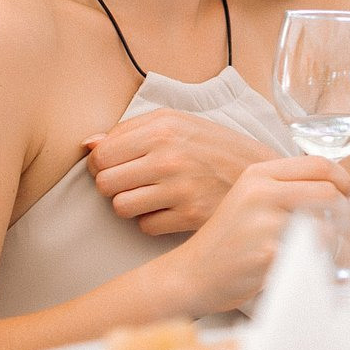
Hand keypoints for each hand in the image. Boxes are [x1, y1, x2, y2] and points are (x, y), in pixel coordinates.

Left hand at [86, 109, 279, 235]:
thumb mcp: (177, 123)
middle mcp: (168, 156)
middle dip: (113, 185)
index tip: (115, 167)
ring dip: (131, 205)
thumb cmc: (212, 146)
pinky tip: (170, 209)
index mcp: (161, 128)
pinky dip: (153, 221)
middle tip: (132, 183)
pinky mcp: (189, 216)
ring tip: (150, 196)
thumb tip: (88, 144)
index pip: (101, 155)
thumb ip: (130, 130)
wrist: (261, 171)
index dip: (101, 164)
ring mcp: (179, 188)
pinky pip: (145, 226)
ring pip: (120, 207)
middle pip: (105, 183)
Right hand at [167, 155, 349, 315]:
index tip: (344, 194)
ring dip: (330, 243)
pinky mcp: (269, 254)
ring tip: (313, 250)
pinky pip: (314, 255)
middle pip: (330, 193)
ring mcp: (264, 224)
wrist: (194, 273)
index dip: (342, 180)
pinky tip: (300, 264)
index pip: (319, 164)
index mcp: (259, 174)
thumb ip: (286, 187)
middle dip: (343, 212)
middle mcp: (261, 192)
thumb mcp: (250, 197)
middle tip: (335, 226)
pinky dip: (316, 262)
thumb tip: (336, 188)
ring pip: (328, 228)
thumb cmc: (229, 238)